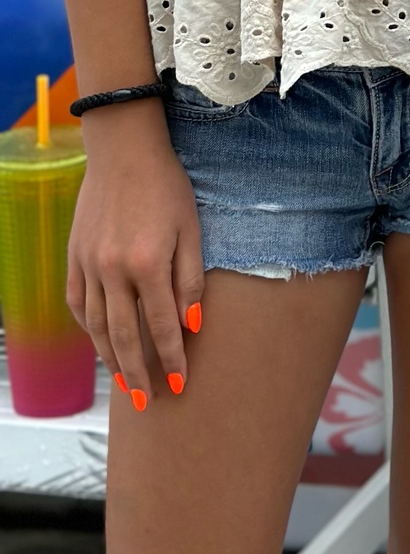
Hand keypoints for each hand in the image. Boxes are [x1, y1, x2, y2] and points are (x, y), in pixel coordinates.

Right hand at [66, 102, 204, 407]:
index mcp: (148, 263)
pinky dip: (90, 329)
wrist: (124, 153)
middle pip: (124, 336)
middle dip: (138, 372)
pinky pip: (79, 305)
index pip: (161, 325)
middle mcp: (112, 270)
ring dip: (112, 359)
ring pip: (98, 326)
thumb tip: (192, 324)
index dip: (171, 358)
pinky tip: (102, 343)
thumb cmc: (167, 187)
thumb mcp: (191, 229)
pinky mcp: (74, 258)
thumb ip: (191, 278)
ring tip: (125, 383)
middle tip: (149, 400)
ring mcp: (88, 266)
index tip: (179, 384)